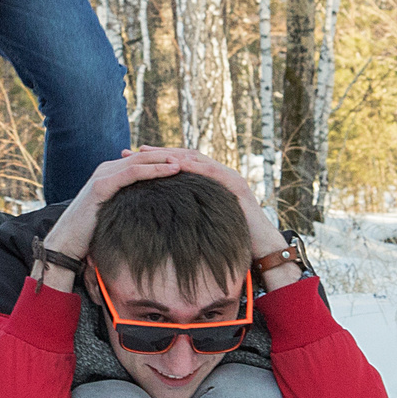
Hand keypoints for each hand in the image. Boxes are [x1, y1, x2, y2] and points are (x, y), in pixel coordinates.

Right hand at [35, 148, 194, 281]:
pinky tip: (172, 170)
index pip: (142, 162)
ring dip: (166, 159)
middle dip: (170, 156)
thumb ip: (129, 208)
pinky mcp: (101, 185)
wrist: (65, 243)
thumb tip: (151, 215)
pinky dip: (154, 170)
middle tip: (195, 158)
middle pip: (145, 156)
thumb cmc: (90, 235)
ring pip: (141, 160)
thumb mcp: (114, 216)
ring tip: (188, 161)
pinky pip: (133, 172)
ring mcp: (103, 175)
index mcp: (110, 175)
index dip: (165, 161)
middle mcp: (106, 169)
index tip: (189, 165)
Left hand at [146, 147, 289, 259]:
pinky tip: (173, 164)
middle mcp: (220, 173)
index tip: (134, 157)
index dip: (157, 159)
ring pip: (196, 158)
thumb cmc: (232, 239)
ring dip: (170, 154)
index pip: (181, 163)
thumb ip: (187, 213)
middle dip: (158, 152)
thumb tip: (162, 218)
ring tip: (147, 153)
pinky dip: (191, 166)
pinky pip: (211, 172)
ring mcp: (229, 176)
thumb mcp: (203, 222)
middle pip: (185, 156)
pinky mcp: (236, 185)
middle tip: (134, 149)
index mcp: (210, 181)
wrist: (262, 248)